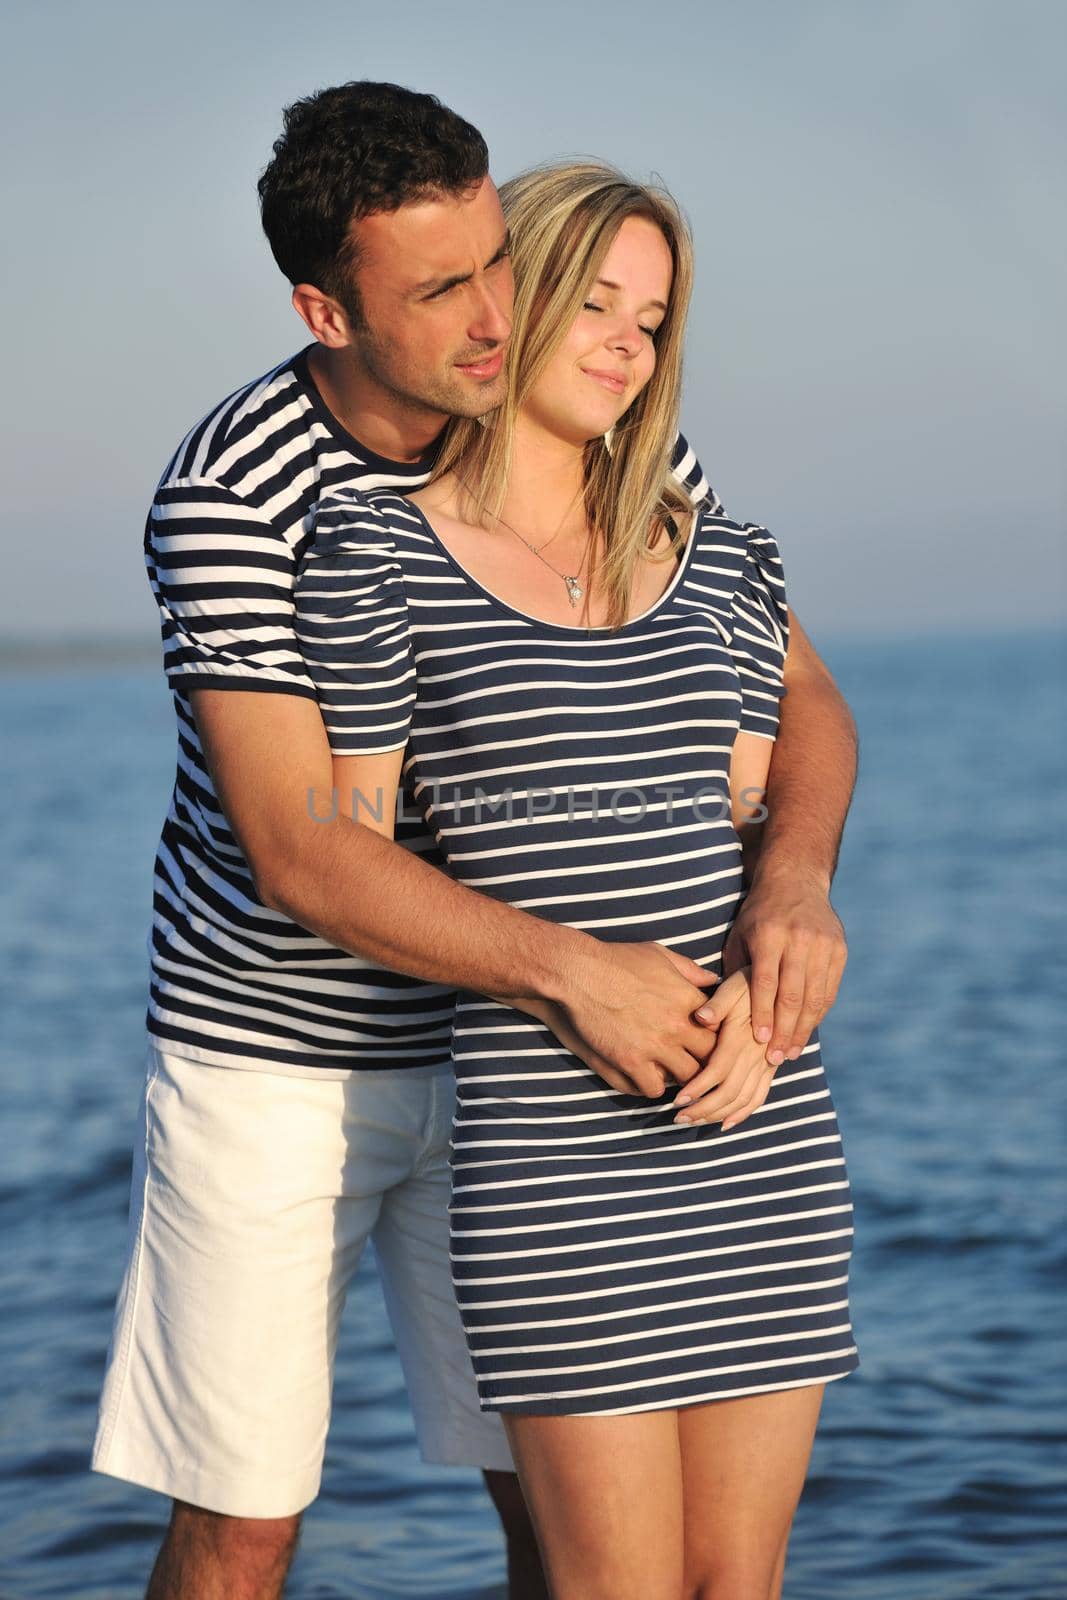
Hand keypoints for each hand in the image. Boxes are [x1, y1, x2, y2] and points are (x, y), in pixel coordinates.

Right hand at [531, 939, 720, 1098]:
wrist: (579, 971)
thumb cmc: (618, 959)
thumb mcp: (660, 955)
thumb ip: (691, 970)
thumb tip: (714, 979)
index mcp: (689, 999)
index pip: (723, 1029)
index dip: (719, 1038)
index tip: (711, 1040)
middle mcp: (677, 1025)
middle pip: (712, 1058)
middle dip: (708, 1063)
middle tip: (700, 1064)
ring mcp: (654, 1046)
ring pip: (689, 1079)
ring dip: (684, 1079)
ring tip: (676, 1075)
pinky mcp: (629, 1060)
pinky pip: (654, 1089)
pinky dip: (653, 1087)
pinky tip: (648, 1078)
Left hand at [672, 966, 777, 1129]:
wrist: (781, 987)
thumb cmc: (749, 984)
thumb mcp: (733, 987)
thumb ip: (717, 1003)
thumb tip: (701, 1017)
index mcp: (742, 1037)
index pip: (718, 1071)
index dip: (698, 1088)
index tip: (677, 1100)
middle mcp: (757, 1055)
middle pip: (729, 1092)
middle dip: (702, 1109)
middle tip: (678, 1118)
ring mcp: (766, 1065)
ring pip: (743, 1100)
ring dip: (716, 1115)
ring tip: (692, 1122)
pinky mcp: (771, 1069)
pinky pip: (759, 1097)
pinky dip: (742, 1114)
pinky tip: (724, 1123)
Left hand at [716, 865, 845, 1069]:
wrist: (796, 881)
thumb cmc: (757, 916)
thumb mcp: (738, 937)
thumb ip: (733, 973)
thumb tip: (711, 1016)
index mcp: (769, 934)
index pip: (766, 982)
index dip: (764, 1014)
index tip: (759, 1041)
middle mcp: (799, 939)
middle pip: (794, 994)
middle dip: (784, 1030)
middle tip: (776, 1059)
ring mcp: (823, 944)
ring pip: (815, 996)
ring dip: (803, 1029)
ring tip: (791, 1052)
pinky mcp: (839, 949)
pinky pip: (830, 990)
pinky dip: (818, 1013)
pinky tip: (806, 1031)